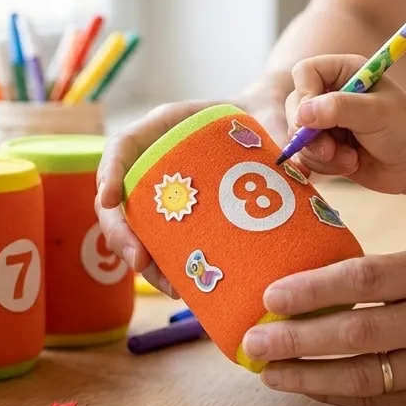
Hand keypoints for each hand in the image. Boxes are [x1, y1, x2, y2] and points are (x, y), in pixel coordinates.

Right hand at [95, 90, 287, 296]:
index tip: (109, 199)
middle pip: (118, 199)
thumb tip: (297, 167)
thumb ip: (278, 137)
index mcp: (163, 128)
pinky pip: (158, 242)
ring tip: (170, 287)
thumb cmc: (262, 117)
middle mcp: (153, 160)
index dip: (109, 172)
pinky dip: (164, 266)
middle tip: (141, 262)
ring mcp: (161, 190)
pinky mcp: (174, 215)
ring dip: (144, 260)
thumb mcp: (266, 119)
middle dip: (122, 233)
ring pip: (134, 228)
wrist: (266, 125)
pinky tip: (183, 289)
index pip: (121, 147)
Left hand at [239, 249, 405, 405]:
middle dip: (295, 337)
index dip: (312, 288)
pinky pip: (374, 400)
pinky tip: (304, 386)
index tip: (271, 294)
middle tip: (253, 339)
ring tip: (267, 371)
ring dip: (305, 375)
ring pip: (360, 375)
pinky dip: (334, 394)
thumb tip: (307, 284)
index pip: (363, 276)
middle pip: (355, 331)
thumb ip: (386, 276)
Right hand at [286, 54, 405, 196]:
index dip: (305, 95)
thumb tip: (302, 114)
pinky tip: (349, 166)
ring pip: (299, 137)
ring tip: (350, 160)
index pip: (305, 73)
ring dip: (321, 154)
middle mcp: (332, 94)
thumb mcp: (375, 113)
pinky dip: (324, 166)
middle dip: (310, 134)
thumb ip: (339, 109)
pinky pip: (307, 156)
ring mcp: (328, 122)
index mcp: (345, 72)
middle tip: (330, 150)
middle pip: (295, 107)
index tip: (312, 119)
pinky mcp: (327, 147)